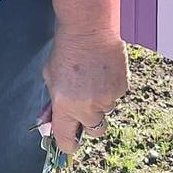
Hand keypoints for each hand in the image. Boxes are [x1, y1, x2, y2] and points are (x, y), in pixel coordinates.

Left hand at [41, 30, 127, 156]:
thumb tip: (51, 121)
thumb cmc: (66, 50)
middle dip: (88, 122)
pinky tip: (102, 71)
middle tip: (83, 104)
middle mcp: (87, 106)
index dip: (67, 143)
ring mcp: (107, 98)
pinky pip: (115, 96)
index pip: (66, 140)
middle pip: (94, 131)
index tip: (68, 141)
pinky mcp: (121, 87)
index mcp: (65, 106)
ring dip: (99, 101)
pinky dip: (109, 87)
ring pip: (105, 110)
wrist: (89, 28)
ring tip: (92, 77)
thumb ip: (53, 102)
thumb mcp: (50, 77)